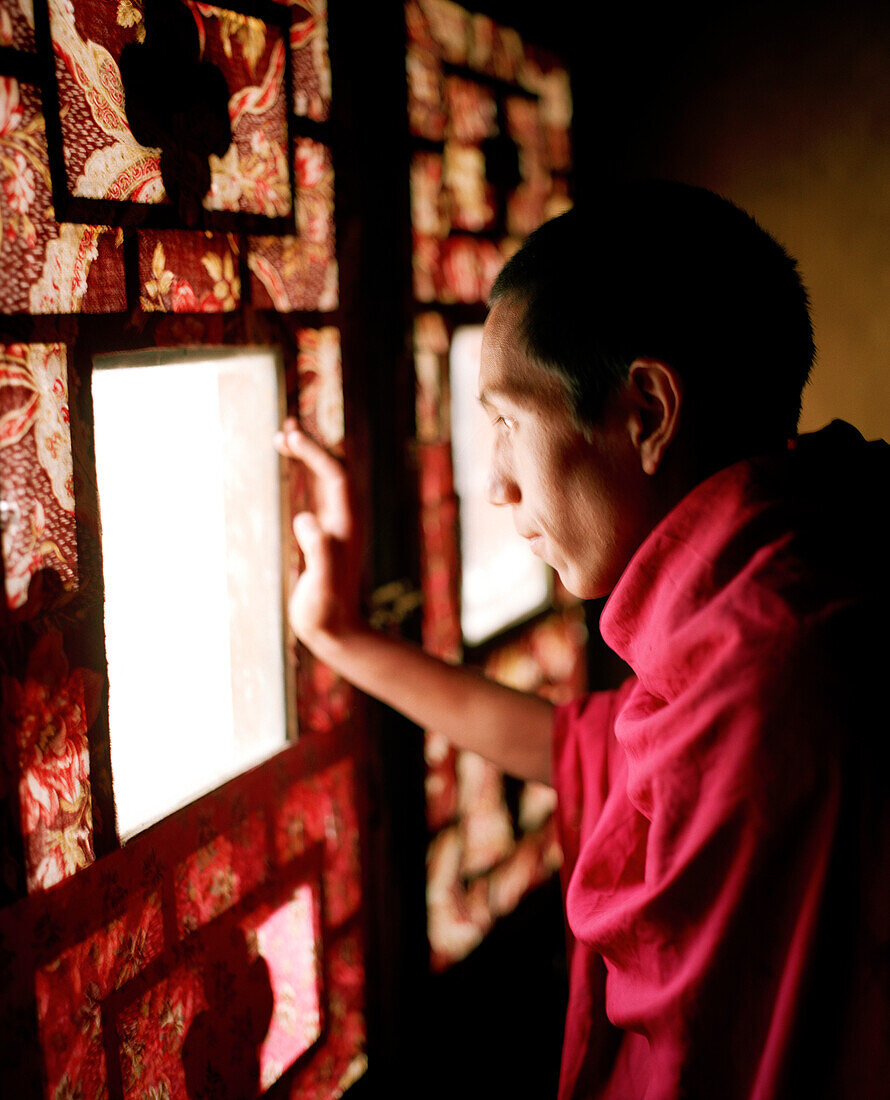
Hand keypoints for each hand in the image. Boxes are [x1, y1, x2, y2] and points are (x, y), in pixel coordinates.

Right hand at [273, 419, 360, 649]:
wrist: (338, 633)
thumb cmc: (326, 611)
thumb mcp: (321, 582)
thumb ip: (318, 551)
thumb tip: (306, 519)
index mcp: (345, 525)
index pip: (335, 475)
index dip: (314, 452)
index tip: (288, 435)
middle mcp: (345, 521)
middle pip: (334, 470)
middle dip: (311, 446)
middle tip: (284, 427)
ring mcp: (337, 529)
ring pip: (328, 481)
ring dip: (309, 457)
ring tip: (283, 438)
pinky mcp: (327, 538)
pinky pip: (320, 496)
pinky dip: (306, 476)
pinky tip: (291, 476)